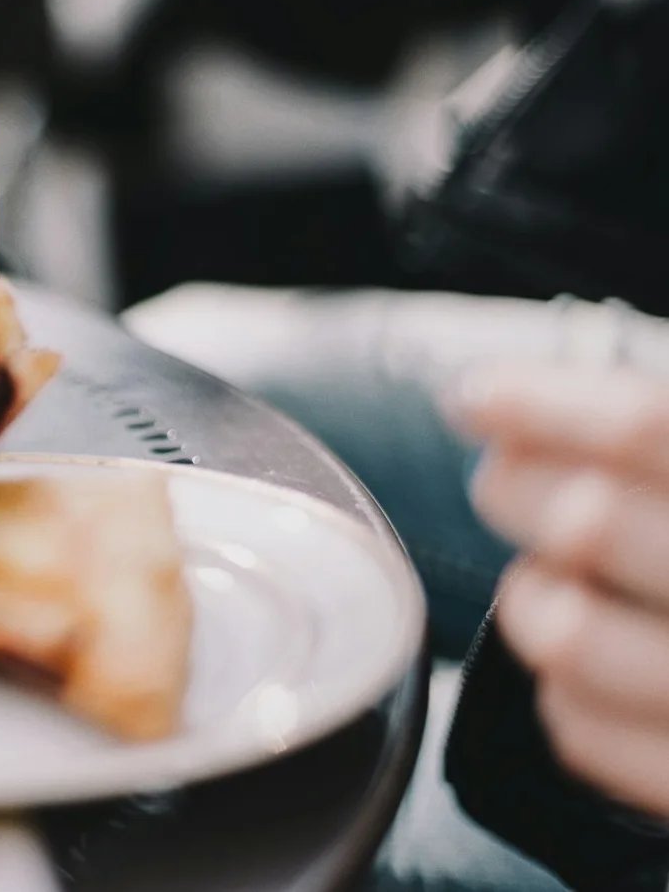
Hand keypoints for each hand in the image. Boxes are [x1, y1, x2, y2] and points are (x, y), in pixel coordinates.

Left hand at [447, 363, 668, 819]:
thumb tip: (521, 403)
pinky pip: (580, 729)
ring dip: (530, 595)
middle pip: (590, 521)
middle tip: (504, 481)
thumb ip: (656, 444)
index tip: (476, 397)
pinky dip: (558, 691)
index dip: (545, 404)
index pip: (649, 428)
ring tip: (544, 581)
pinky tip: (584, 668)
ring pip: (565, 632)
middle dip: (516, 489)